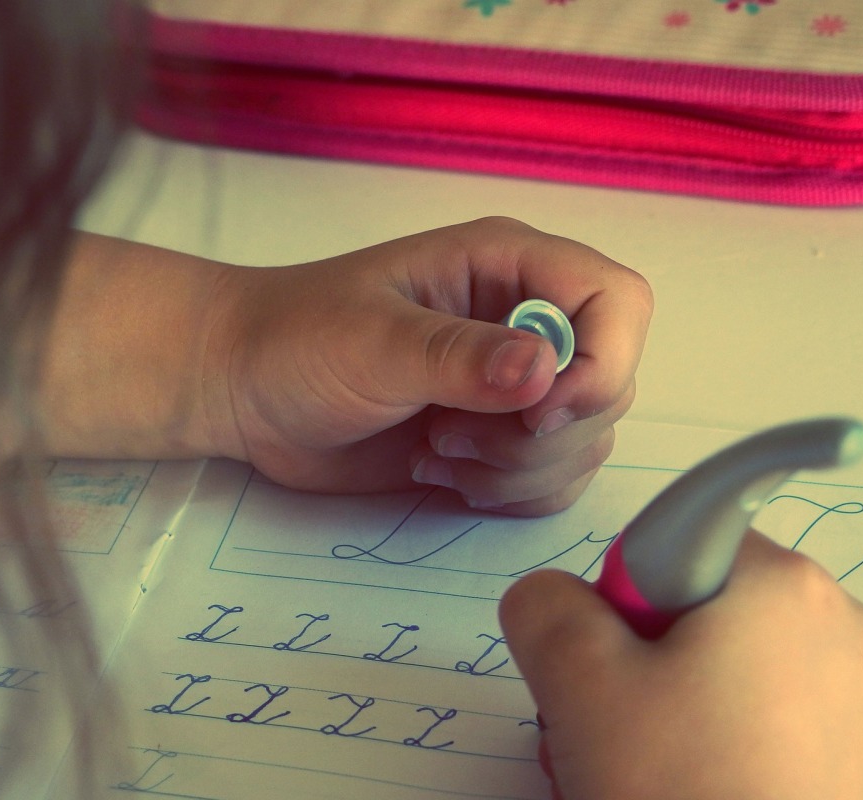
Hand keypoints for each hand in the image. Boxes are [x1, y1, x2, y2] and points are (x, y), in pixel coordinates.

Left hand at [203, 217, 652, 514]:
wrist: (244, 393)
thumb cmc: (296, 341)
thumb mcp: (373, 341)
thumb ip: (460, 357)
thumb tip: (547, 374)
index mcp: (509, 268)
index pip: (617, 302)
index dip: (602, 362)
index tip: (540, 413)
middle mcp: (527, 323)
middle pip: (609, 386)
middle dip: (542, 435)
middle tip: (451, 434)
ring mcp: (516, 388)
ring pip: (585, 443)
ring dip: (517, 470)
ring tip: (436, 450)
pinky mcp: (497, 441)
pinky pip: (552, 481)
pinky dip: (508, 493)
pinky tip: (442, 473)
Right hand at [498, 532, 862, 798]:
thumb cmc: (680, 791)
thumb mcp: (575, 681)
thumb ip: (543, 605)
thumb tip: (550, 599)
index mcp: (783, 584)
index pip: (677, 540)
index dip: (630, 599)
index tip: (626, 661)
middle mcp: (842, 623)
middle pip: (705, 602)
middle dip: (650, 655)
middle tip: (626, 724)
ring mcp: (861, 693)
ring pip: (734, 660)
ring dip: (679, 700)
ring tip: (654, 765)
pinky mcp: (859, 751)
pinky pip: (771, 710)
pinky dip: (725, 734)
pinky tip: (693, 782)